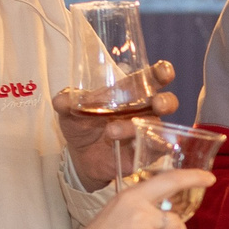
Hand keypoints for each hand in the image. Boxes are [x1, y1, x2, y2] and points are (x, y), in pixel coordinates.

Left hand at [55, 61, 182, 189]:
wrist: (80, 156)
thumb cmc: (82, 125)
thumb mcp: (69, 111)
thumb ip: (65, 102)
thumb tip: (62, 100)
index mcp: (130, 94)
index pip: (150, 79)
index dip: (161, 73)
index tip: (165, 71)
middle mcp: (143, 111)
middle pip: (166, 102)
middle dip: (166, 101)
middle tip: (157, 103)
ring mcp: (146, 133)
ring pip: (156, 128)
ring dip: (137, 128)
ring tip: (111, 132)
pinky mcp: (145, 154)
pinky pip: (156, 150)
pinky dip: (150, 149)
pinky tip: (134, 147)